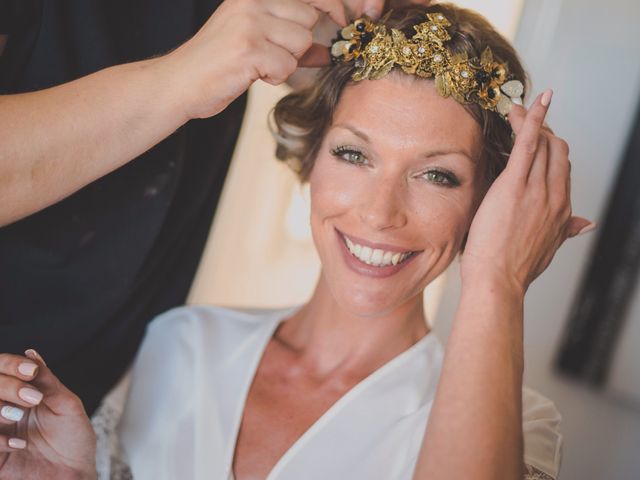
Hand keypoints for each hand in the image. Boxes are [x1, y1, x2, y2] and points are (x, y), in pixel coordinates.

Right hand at [0, 350, 95, 479]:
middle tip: (32, 398)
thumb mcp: (66, 404)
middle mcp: (3, 408)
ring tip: (19, 416)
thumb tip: (31, 353)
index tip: (30, 371)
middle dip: (6, 387)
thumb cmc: (74, 437)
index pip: (2, 369)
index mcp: (20, 392)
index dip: (10, 365)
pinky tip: (18, 444)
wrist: (75, 473)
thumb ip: (47, 381)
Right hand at [161, 0, 346, 119]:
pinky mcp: (249, 49)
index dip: (334, 3)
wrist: (181, 82)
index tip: (344, 20)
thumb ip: (292, 41)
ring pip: (301, 42)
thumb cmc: (218, 64)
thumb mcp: (255, 41)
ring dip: (287, 61)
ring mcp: (250, 23)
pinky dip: (276, 77)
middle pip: (308, 19)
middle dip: (300, 44)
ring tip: (259, 65)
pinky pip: (288, 66)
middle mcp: (252, 0)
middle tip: (275, 55)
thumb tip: (329, 50)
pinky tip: (253, 75)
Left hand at [461, 90, 593, 293]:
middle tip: (522, 118)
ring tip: (515, 110)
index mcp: (563, 209)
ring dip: (530, 121)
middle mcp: (555, 195)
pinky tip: (526, 106)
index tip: (538, 138)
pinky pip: (527, 144)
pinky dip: (530, 120)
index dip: (551, 148)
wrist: (498, 281)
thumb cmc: (515, 267)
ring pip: (543, 144)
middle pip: (557, 150)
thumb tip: (587, 225)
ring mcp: (536, 189)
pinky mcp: (514, 185)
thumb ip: (567, 230)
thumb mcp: (549, 247)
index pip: (562, 167)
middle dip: (542, 130)